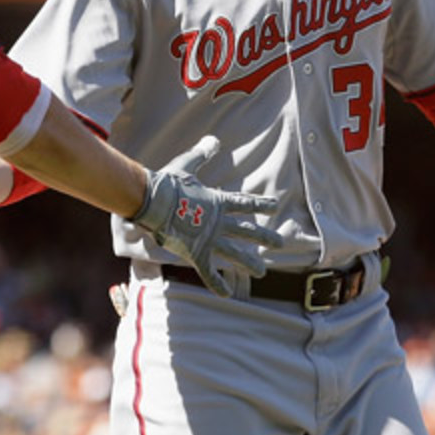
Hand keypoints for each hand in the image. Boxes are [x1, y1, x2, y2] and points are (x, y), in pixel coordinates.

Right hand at [132, 136, 282, 297]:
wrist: (153, 201)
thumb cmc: (167, 183)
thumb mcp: (187, 165)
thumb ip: (201, 155)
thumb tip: (213, 140)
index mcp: (217, 202)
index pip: (245, 203)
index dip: (261, 204)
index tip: (274, 205)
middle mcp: (218, 222)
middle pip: (247, 231)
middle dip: (265, 237)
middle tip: (281, 243)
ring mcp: (209, 239)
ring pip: (234, 254)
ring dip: (249, 263)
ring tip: (262, 272)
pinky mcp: (196, 252)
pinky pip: (208, 272)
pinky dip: (216, 283)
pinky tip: (226, 294)